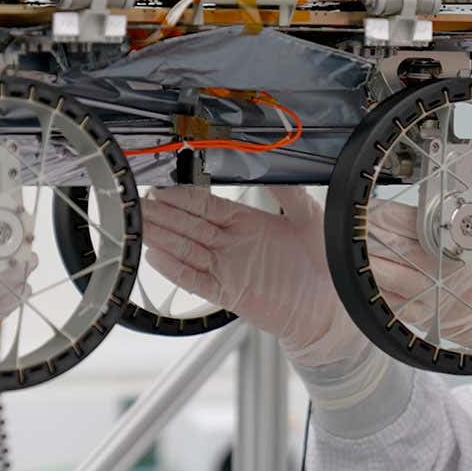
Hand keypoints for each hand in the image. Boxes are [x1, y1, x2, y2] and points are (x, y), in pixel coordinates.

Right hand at [141, 186, 365, 366]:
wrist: (334, 308)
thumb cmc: (326, 263)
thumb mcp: (308, 215)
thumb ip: (286, 190)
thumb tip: (268, 162)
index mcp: (246, 222)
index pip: (206, 206)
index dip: (183, 197)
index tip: (162, 187)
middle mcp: (232, 244)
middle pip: (189, 226)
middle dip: (163, 215)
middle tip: (137, 203)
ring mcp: (228, 269)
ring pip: (186, 250)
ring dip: (162, 239)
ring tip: (138, 226)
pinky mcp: (230, 293)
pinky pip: (197, 280)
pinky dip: (176, 270)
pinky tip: (155, 257)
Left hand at [370, 146, 471, 346]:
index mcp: (453, 244)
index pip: (405, 221)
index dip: (380, 212)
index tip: (365, 204)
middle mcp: (434, 271)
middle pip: (384, 245)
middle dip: (365, 231)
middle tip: (353, 219)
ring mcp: (422, 294)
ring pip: (378, 274)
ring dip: (362, 257)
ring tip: (350, 242)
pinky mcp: (415, 313)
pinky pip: (382, 301)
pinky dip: (368, 285)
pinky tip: (360, 271)